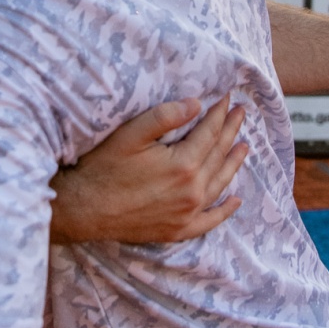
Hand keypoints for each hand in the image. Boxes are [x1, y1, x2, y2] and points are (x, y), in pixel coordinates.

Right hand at [49, 96, 248, 243]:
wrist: (84, 210)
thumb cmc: (103, 168)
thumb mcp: (130, 134)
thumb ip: (164, 116)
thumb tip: (196, 104)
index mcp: (183, 165)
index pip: (210, 133)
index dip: (219, 113)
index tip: (228, 98)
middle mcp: (192, 191)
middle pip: (218, 155)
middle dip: (230, 131)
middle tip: (240, 114)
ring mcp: (186, 214)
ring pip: (219, 184)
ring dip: (233, 163)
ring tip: (244, 146)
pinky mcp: (177, 230)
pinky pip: (209, 221)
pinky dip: (224, 211)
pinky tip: (235, 201)